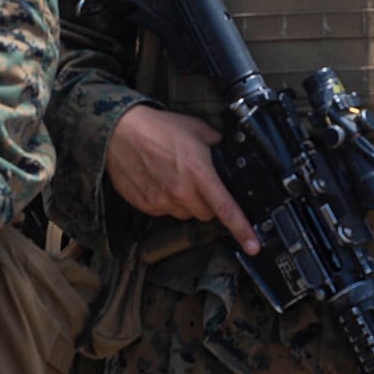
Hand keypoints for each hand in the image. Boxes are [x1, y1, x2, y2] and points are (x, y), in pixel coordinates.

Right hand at [105, 106, 258, 255]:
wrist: (120, 132)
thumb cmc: (157, 128)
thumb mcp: (197, 128)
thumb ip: (217, 144)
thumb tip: (229, 151)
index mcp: (199, 173)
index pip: (226, 208)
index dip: (242, 229)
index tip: (253, 246)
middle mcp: (181, 192)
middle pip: (207, 215)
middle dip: (209, 203)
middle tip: (199, 182)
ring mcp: (162, 202)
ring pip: (186, 215)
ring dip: (187, 203)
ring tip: (176, 177)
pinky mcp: (147, 206)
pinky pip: (166, 212)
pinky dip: (168, 201)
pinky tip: (161, 181)